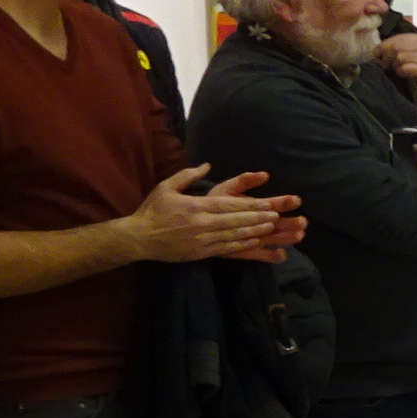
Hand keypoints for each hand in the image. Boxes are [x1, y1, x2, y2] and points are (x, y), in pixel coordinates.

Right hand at [124, 166, 301, 263]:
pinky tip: (254, 242)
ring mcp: (202, 240)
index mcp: (196, 206)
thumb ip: (188, 175)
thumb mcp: (166, 187)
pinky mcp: (201, 252)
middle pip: (236, 221)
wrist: (138, 238)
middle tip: (278, 217)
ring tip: (271, 228)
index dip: (251, 206)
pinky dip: (242, 245)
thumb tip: (207, 164)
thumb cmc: (152, 210)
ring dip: (255, 232)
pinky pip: (226, 249)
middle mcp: (202, 223)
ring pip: (234, 236)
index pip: (230, 206)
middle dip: (258, 219)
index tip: (268, 205)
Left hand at [375, 30, 416, 109]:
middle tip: (384, 64)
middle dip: (386, 55)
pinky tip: (404, 75)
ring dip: (395, 66)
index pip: (399, 37)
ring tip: (398, 71)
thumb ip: (407, 47)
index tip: (377, 53)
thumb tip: (383, 46)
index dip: (385, 44)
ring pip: (399, 56)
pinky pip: (404, 68)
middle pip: (397, 45)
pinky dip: (401, 72)